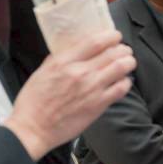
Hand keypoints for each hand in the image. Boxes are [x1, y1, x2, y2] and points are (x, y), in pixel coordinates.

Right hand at [4, 30, 134, 160]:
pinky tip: (123, 82)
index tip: (115, 36)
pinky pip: (121, 89)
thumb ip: (59, 59)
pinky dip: (126, 82)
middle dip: (123, 49)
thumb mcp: (42, 71)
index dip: (111, 36)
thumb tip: (73, 49)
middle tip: (124, 50)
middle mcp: (81, 73)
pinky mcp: (99, 105)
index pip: (95, 42)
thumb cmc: (34, 101)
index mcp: (64, 62)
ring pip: (121, 68)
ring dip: (128, 63)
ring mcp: (92, 89)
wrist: (34, 128)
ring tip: (128, 63)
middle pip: (113, 53)